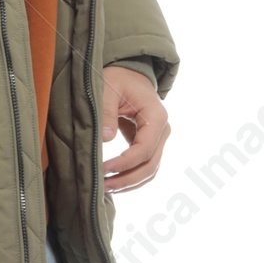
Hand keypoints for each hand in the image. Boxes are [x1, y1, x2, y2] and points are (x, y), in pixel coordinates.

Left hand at [101, 64, 169, 191]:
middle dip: (126, 179)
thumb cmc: (118, 78)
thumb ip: (106, 112)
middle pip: (150, 165)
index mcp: (156, 117)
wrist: (128, 73)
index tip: (102, 169)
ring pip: (150, 170)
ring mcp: (158, 138)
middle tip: (102, 187)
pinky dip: (130, 177)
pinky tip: (112, 183)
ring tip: (105, 189)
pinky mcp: (149, 143)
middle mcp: (162, 130)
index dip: (123, 164)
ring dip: (129, 182)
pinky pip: (144, 166)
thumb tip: (106, 138)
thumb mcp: (108, 89)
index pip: (143, 150)